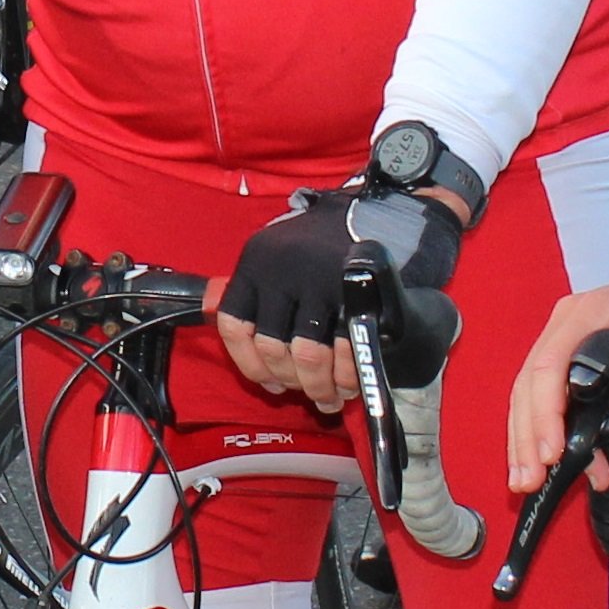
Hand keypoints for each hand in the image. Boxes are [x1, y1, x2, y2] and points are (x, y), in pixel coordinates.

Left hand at [217, 185, 459, 414]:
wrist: (376, 211)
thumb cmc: (321, 248)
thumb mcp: (279, 261)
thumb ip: (266, 303)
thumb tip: (265, 367)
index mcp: (253, 265)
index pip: (233, 326)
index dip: (249, 364)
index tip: (268, 384)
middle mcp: (279, 273)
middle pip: (273, 347)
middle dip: (293, 382)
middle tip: (311, 396)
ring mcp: (317, 281)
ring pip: (308, 354)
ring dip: (320, 385)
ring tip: (332, 397)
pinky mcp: (353, 292)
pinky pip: (345, 346)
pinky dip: (347, 373)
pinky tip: (349, 383)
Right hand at [509, 270, 608, 491]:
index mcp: (586, 314)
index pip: (548, 365)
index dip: (545, 412)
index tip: (551, 450)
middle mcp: (563, 328)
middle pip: (527, 385)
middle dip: (526, 436)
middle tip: (529, 478)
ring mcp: (559, 344)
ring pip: (526, 396)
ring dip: (523, 439)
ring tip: (524, 479)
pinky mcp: (564, 362)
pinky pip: (542, 398)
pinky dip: (538, 431)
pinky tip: (542, 461)